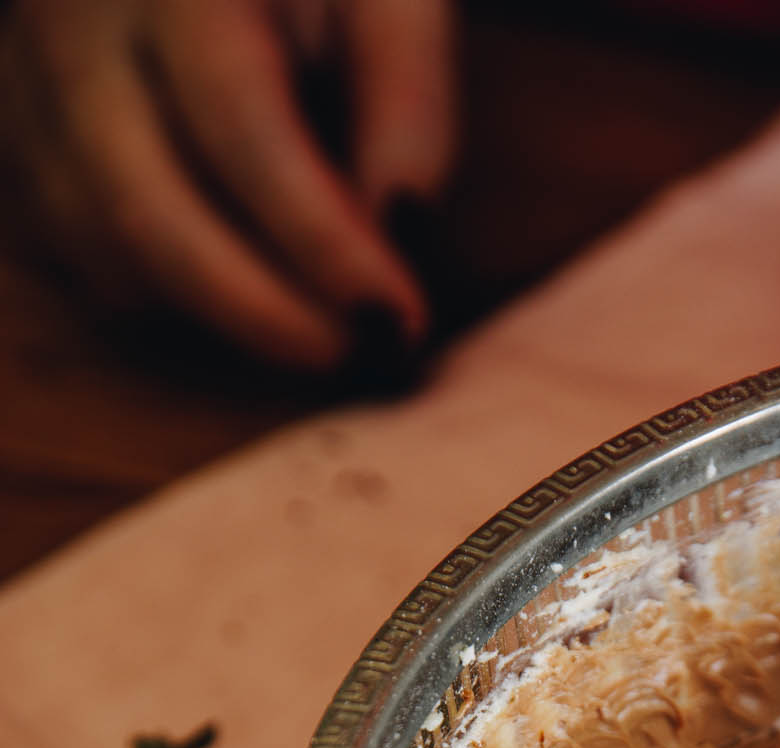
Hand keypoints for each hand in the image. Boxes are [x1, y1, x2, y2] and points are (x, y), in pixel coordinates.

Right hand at [0, 0, 458, 367]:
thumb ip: (407, 95)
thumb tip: (400, 226)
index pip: (237, 122)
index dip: (319, 237)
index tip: (394, 314)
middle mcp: (73, 27)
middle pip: (145, 209)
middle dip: (263, 309)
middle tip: (357, 350)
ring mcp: (30, 88)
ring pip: (111, 250)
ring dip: (225, 313)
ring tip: (320, 318)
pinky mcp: (21, 140)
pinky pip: (93, 260)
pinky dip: (181, 298)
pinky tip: (253, 281)